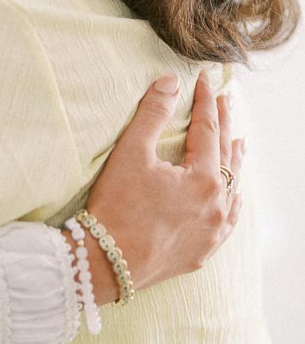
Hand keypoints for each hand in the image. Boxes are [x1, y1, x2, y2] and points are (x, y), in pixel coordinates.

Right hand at [74, 72, 243, 304]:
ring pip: (232, 190)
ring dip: (233, 162)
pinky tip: (233, 197)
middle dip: (224, 125)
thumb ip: (153, 114)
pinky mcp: (201, 252)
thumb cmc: (116, 207)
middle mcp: (216, 206)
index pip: (208, 130)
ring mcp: (212, 232)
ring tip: (238, 142)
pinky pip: (227, 222)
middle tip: (225, 101)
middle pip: (226, 156)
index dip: (205, 102)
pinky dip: (231, 202)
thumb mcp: (131, 153)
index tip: (202, 80)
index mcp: (203, 180)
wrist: (105, 263)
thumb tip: (171, 82)